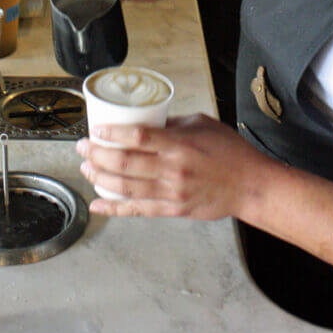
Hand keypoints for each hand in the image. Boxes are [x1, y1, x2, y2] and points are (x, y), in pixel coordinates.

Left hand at [76, 113, 264, 218]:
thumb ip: (172, 125)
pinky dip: (114, 207)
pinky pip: (137, 210)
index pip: (138, 137)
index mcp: (179, 145)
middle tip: (82, 147)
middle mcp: (172, 169)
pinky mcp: (172, 209)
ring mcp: (171, 192)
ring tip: (86, 168)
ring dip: (100, 177)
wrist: (250, 185)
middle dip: (97, 154)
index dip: (112, 134)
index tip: (96, 129)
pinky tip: (97, 203)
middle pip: (124, 163)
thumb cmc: (230, 152)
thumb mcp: (202, 125)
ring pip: (125, 186)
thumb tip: (145, 122)